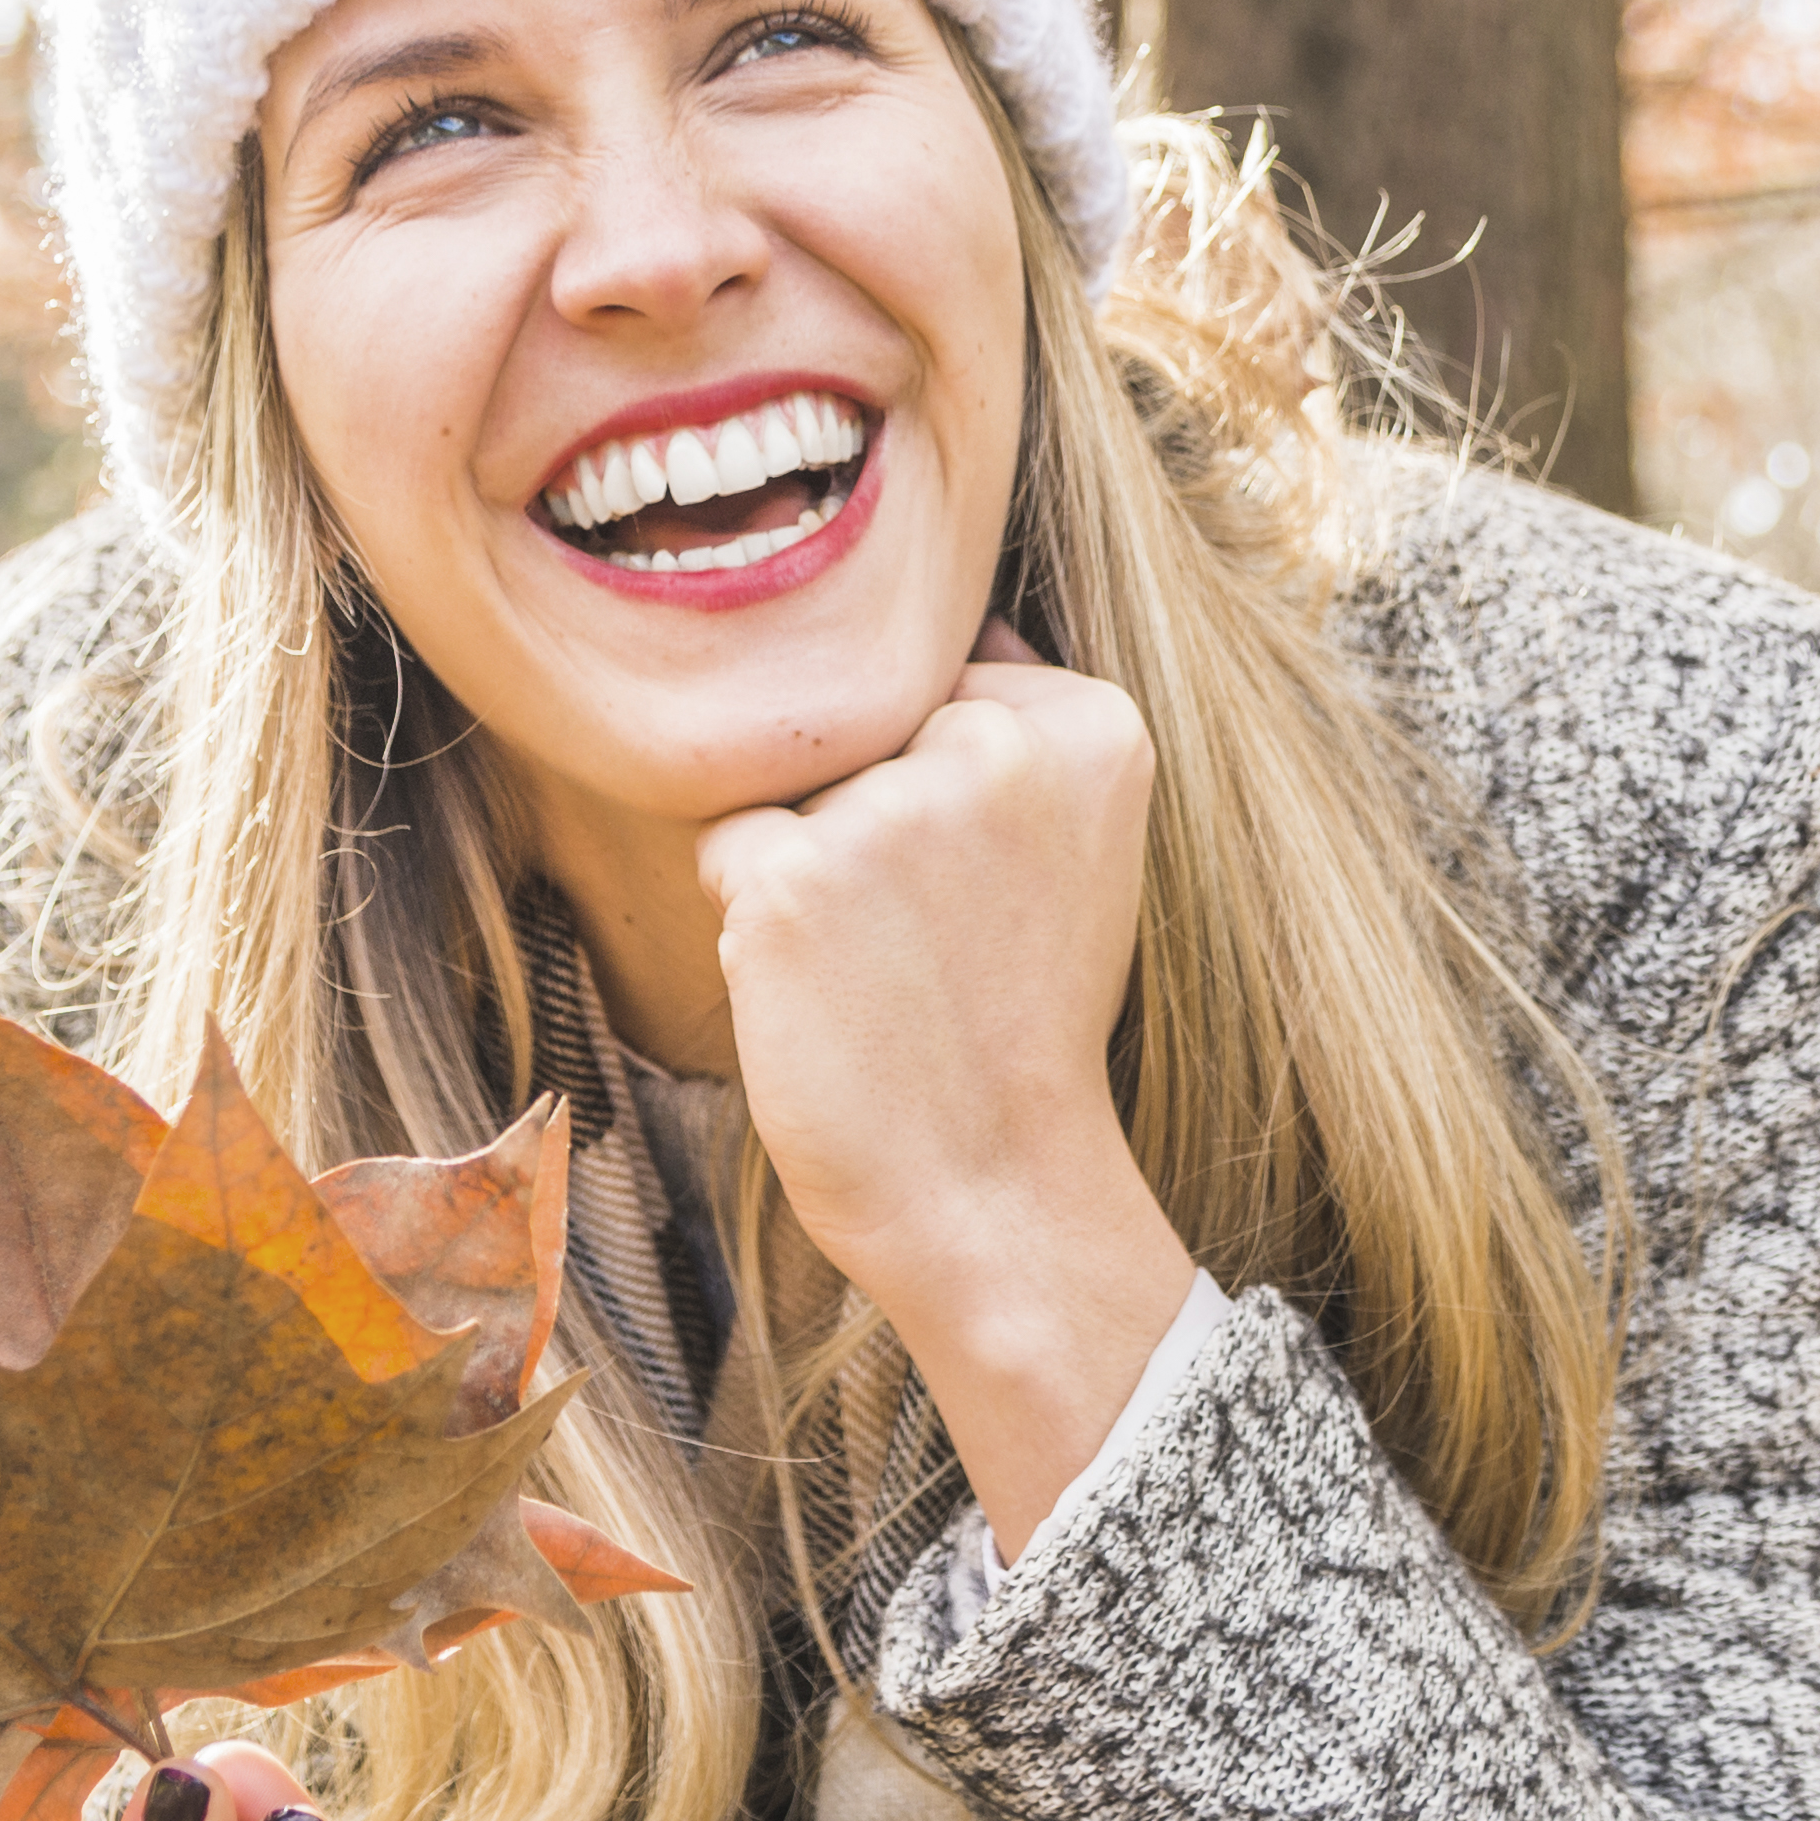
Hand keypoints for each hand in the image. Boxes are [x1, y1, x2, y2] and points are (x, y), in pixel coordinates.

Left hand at [696, 634, 1200, 1550]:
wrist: (994, 1188)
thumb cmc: (1018, 1025)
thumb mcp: (1076, 849)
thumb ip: (1013, 728)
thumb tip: (929, 631)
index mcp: (1091, 722)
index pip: (938, 683)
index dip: (936, 791)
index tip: (987, 892)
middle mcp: (998, 743)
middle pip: (859, 724)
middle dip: (867, 815)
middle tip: (930, 942)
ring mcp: (891, 804)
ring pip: (791, 782)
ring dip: (810, 868)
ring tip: (882, 969)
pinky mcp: (793, 872)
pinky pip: (728, 845)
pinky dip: (752, 920)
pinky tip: (827, 990)